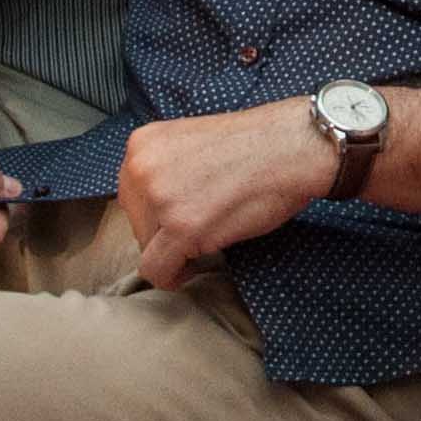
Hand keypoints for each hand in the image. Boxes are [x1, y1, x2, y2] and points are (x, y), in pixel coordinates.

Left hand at [117, 103, 335, 287]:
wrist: (290, 148)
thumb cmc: (253, 147)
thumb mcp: (189, 143)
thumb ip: (163, 169)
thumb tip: (152, 210)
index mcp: (141, 145)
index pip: (131, 195)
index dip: (157, 213)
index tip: (181, 217)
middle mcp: (141, 168)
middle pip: (135, 223)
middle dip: (164, 233)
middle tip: (200, 227)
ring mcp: (159, 198)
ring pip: (146, 249)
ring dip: (172, 252)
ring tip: (204, 240)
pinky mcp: (181, 227)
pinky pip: (158, 270)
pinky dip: (172, 277)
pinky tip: (190, 270)